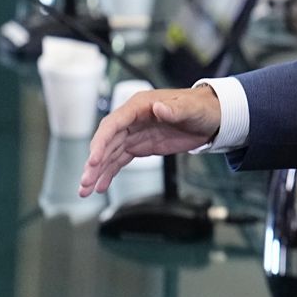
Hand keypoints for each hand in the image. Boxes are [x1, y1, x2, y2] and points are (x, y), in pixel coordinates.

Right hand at [78, 85, 222, 195]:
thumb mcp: (190, 108)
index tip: (93, 160)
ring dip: (97, 171)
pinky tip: (100, 186)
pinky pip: (120, 160)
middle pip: (106, 142)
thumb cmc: (200, 108)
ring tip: (85, 190)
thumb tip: (159, 108)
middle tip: (85, 181)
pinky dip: (109, 173)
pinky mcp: (140, 146)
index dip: (101, 142)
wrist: (211, 118)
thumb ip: (174, 109)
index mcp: (139, 106)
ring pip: (109, 154)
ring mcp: (134, 134)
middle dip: (94, 162)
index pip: (113, 124)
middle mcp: (131, 120)